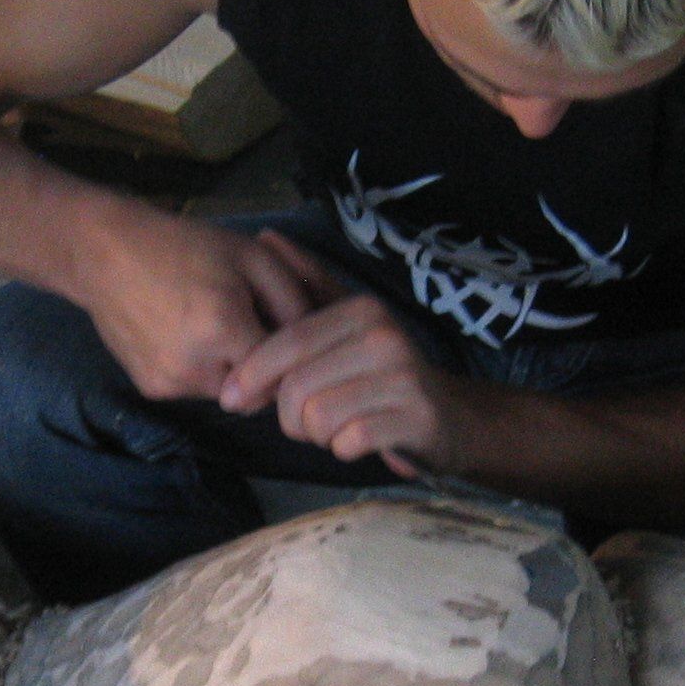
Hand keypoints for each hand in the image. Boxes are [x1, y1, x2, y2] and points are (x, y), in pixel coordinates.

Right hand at [76, 211, 323, 401]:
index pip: (284, 371)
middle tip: (250, 324)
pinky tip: (185, 335)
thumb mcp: (253, 257)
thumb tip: (314, 344)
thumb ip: (293, 301)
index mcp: (226, 331)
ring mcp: (171, 384)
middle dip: (262, 365)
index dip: (290, 355)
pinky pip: (195, 390)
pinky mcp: (151, 390)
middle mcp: (197, 368)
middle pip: (257, 390)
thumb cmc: (185, 246)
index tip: (283, 332)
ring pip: (227, 394)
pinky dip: (201, 370)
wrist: (104, 253)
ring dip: (232, 369)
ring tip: (214, 327)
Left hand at [221, 254, 479, 476]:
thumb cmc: (382, 372)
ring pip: (317, 417)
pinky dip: (343, 449)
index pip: (286, 343)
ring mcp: (403, 378)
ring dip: (315, 435)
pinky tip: (357, 441)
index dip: (252, 375)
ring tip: (334, 428)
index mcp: (362, 310)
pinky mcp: (416, 418)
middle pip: (296, 386)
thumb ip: (307, 282)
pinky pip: (348, 442)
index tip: (233, 398)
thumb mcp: (347, 322)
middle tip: (303, 421)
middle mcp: (384, 336)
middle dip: (287, 415)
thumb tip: (265, 236)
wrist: (451, 417)